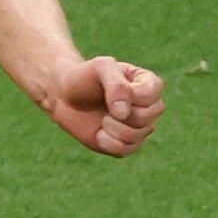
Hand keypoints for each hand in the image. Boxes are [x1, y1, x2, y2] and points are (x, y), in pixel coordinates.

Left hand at [46, 56, 164, 156]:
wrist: (64, 96)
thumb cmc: (84, 77)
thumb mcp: (100, 68)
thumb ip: (116, 85)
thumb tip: (124, 114)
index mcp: (147, 83)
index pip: (153, 92)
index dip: (132, 95)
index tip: (111, 87)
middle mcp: (148, 106)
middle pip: (148, 117)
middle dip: (121, 114)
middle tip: (105, 107)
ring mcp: (138, 126)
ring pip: (138, 135)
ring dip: (114, 129)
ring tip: (102, 120)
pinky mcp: (125, 143)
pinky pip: (126, 150)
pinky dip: (109, 143)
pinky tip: (98, 133)